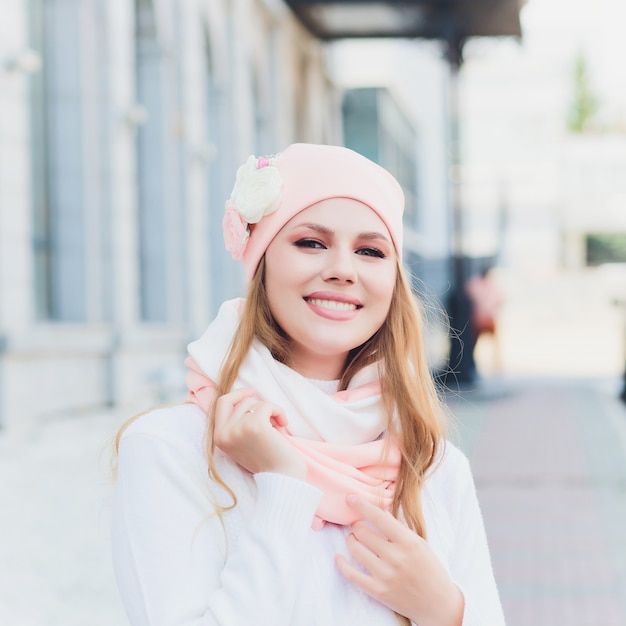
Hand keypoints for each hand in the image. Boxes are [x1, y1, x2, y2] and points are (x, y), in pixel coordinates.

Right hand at [213, 388, 306, 479]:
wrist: (282, 478)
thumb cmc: (268, 459)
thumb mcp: (244, 440)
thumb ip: (238, 422)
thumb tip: (245, 394)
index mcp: (219, 437)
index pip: (222, 403)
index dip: (238, 394)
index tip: (254, 392)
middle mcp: (224, 433)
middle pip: (242, 401)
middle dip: (260, 407)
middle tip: (272, 421)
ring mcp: (238, 429)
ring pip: (256, 402)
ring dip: (271, 411)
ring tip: (276, 429)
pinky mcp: (254, 425)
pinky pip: (268, 405)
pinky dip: (279, 411)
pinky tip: (284, 425)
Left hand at [335, 495, 463, 625]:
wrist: (439, 604)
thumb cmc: (430, 569)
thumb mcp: (419, 543)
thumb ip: (399, 528)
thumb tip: (378, 512)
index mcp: (408, 542)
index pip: (378, 517)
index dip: (361, 505)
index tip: (350, 497)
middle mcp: (396, 557)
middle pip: (363, 532)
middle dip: (356, 525)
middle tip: (358, 524)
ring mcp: (386, 575)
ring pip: (355, 549)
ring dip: (351, 540)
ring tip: (354, 538)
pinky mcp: (378, 591)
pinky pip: (352, 574)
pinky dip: (341, 564)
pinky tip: (338, 557)